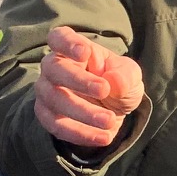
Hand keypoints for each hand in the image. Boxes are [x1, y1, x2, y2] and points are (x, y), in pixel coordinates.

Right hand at [34, 26, 144, 148]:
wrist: (111, 110)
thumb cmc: (116, 82)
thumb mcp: (129, 76)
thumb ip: (125, 75)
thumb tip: (114, 82)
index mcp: (72, 49)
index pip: (59, 38)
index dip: (67, 43)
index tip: (84, 52)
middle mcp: (53, 67)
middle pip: (54, 69)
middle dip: (78, 81)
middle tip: (104, 91)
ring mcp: (47, 92)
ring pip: (54, 100)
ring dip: (82, 112)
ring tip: (109, 120)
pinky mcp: (47, 116)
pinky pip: (56, 125)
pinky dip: (80, 134)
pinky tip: (103, 137)